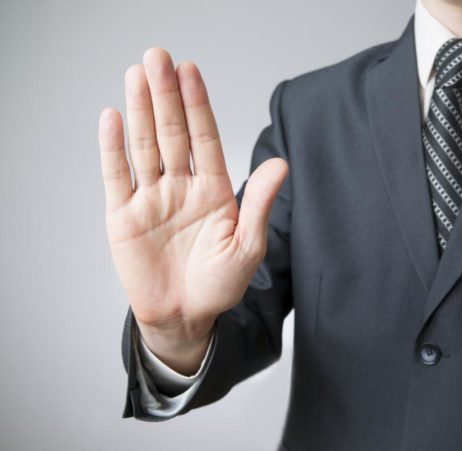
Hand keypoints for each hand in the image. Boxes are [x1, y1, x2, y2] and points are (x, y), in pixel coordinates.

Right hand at [98, 48, 287, 373]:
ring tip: (137, 75)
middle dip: (166, 96)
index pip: (204, 138)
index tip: (191, 71)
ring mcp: (152, 198)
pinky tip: (113, 118)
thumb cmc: (219, 284)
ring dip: (140, 111)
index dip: (197, 105)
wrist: (185, 317)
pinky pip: (118, 176)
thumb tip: (281, 164)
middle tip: (159, 57)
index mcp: (214, 190)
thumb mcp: (246, 246)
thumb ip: (258, 204)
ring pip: (144, 146)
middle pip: (172, 133)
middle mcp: (182, 186)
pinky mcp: (124, 216)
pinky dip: (113, 148)